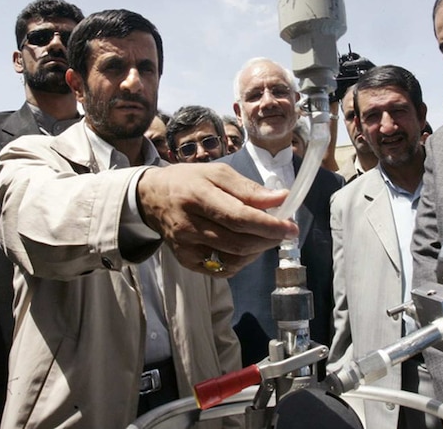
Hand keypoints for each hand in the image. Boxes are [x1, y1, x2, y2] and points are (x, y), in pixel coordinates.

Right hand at [137, 163, 298, 276]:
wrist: (151, 198)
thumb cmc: (188, 181)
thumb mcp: (217, 173)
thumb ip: (249, 189)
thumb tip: (281, 199)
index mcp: (197, 196)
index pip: (239, 217)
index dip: (269, 225)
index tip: (291, 226)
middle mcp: (189, 225)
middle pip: (239, 242)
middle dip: (268, 239)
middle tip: (284, 231)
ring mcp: (186, 247)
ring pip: (233, 259)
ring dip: (257, 250)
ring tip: (263, 235)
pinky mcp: (186, 261)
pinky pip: (223, 269)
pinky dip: (241, 260)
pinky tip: (244, 246)